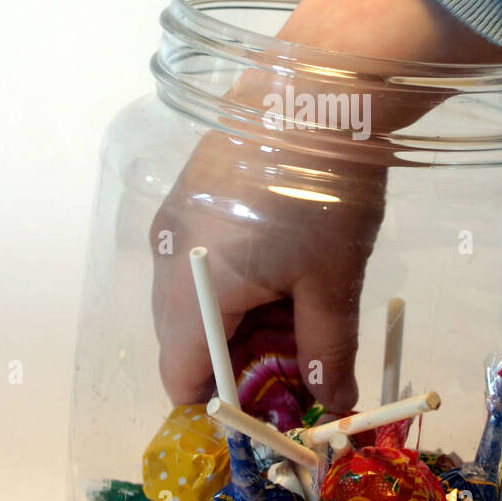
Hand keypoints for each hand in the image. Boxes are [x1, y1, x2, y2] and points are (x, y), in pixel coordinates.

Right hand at [150, 0, 501, 411]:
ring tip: (308, 311)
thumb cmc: (324, 192)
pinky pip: (207, 261)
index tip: (281, 413)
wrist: (316, 87)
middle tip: (308, 362)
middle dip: (248, 366)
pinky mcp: (196, 194)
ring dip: (249, 323)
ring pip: (202, 302)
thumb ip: (324, 353)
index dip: (230, 409)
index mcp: (192, 292)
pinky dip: (243, 282)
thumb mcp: (331, 282)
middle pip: (192, 343)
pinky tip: (292, 268)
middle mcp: (170, 261)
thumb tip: (329, 403)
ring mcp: (179, 223)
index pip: (186, 380)